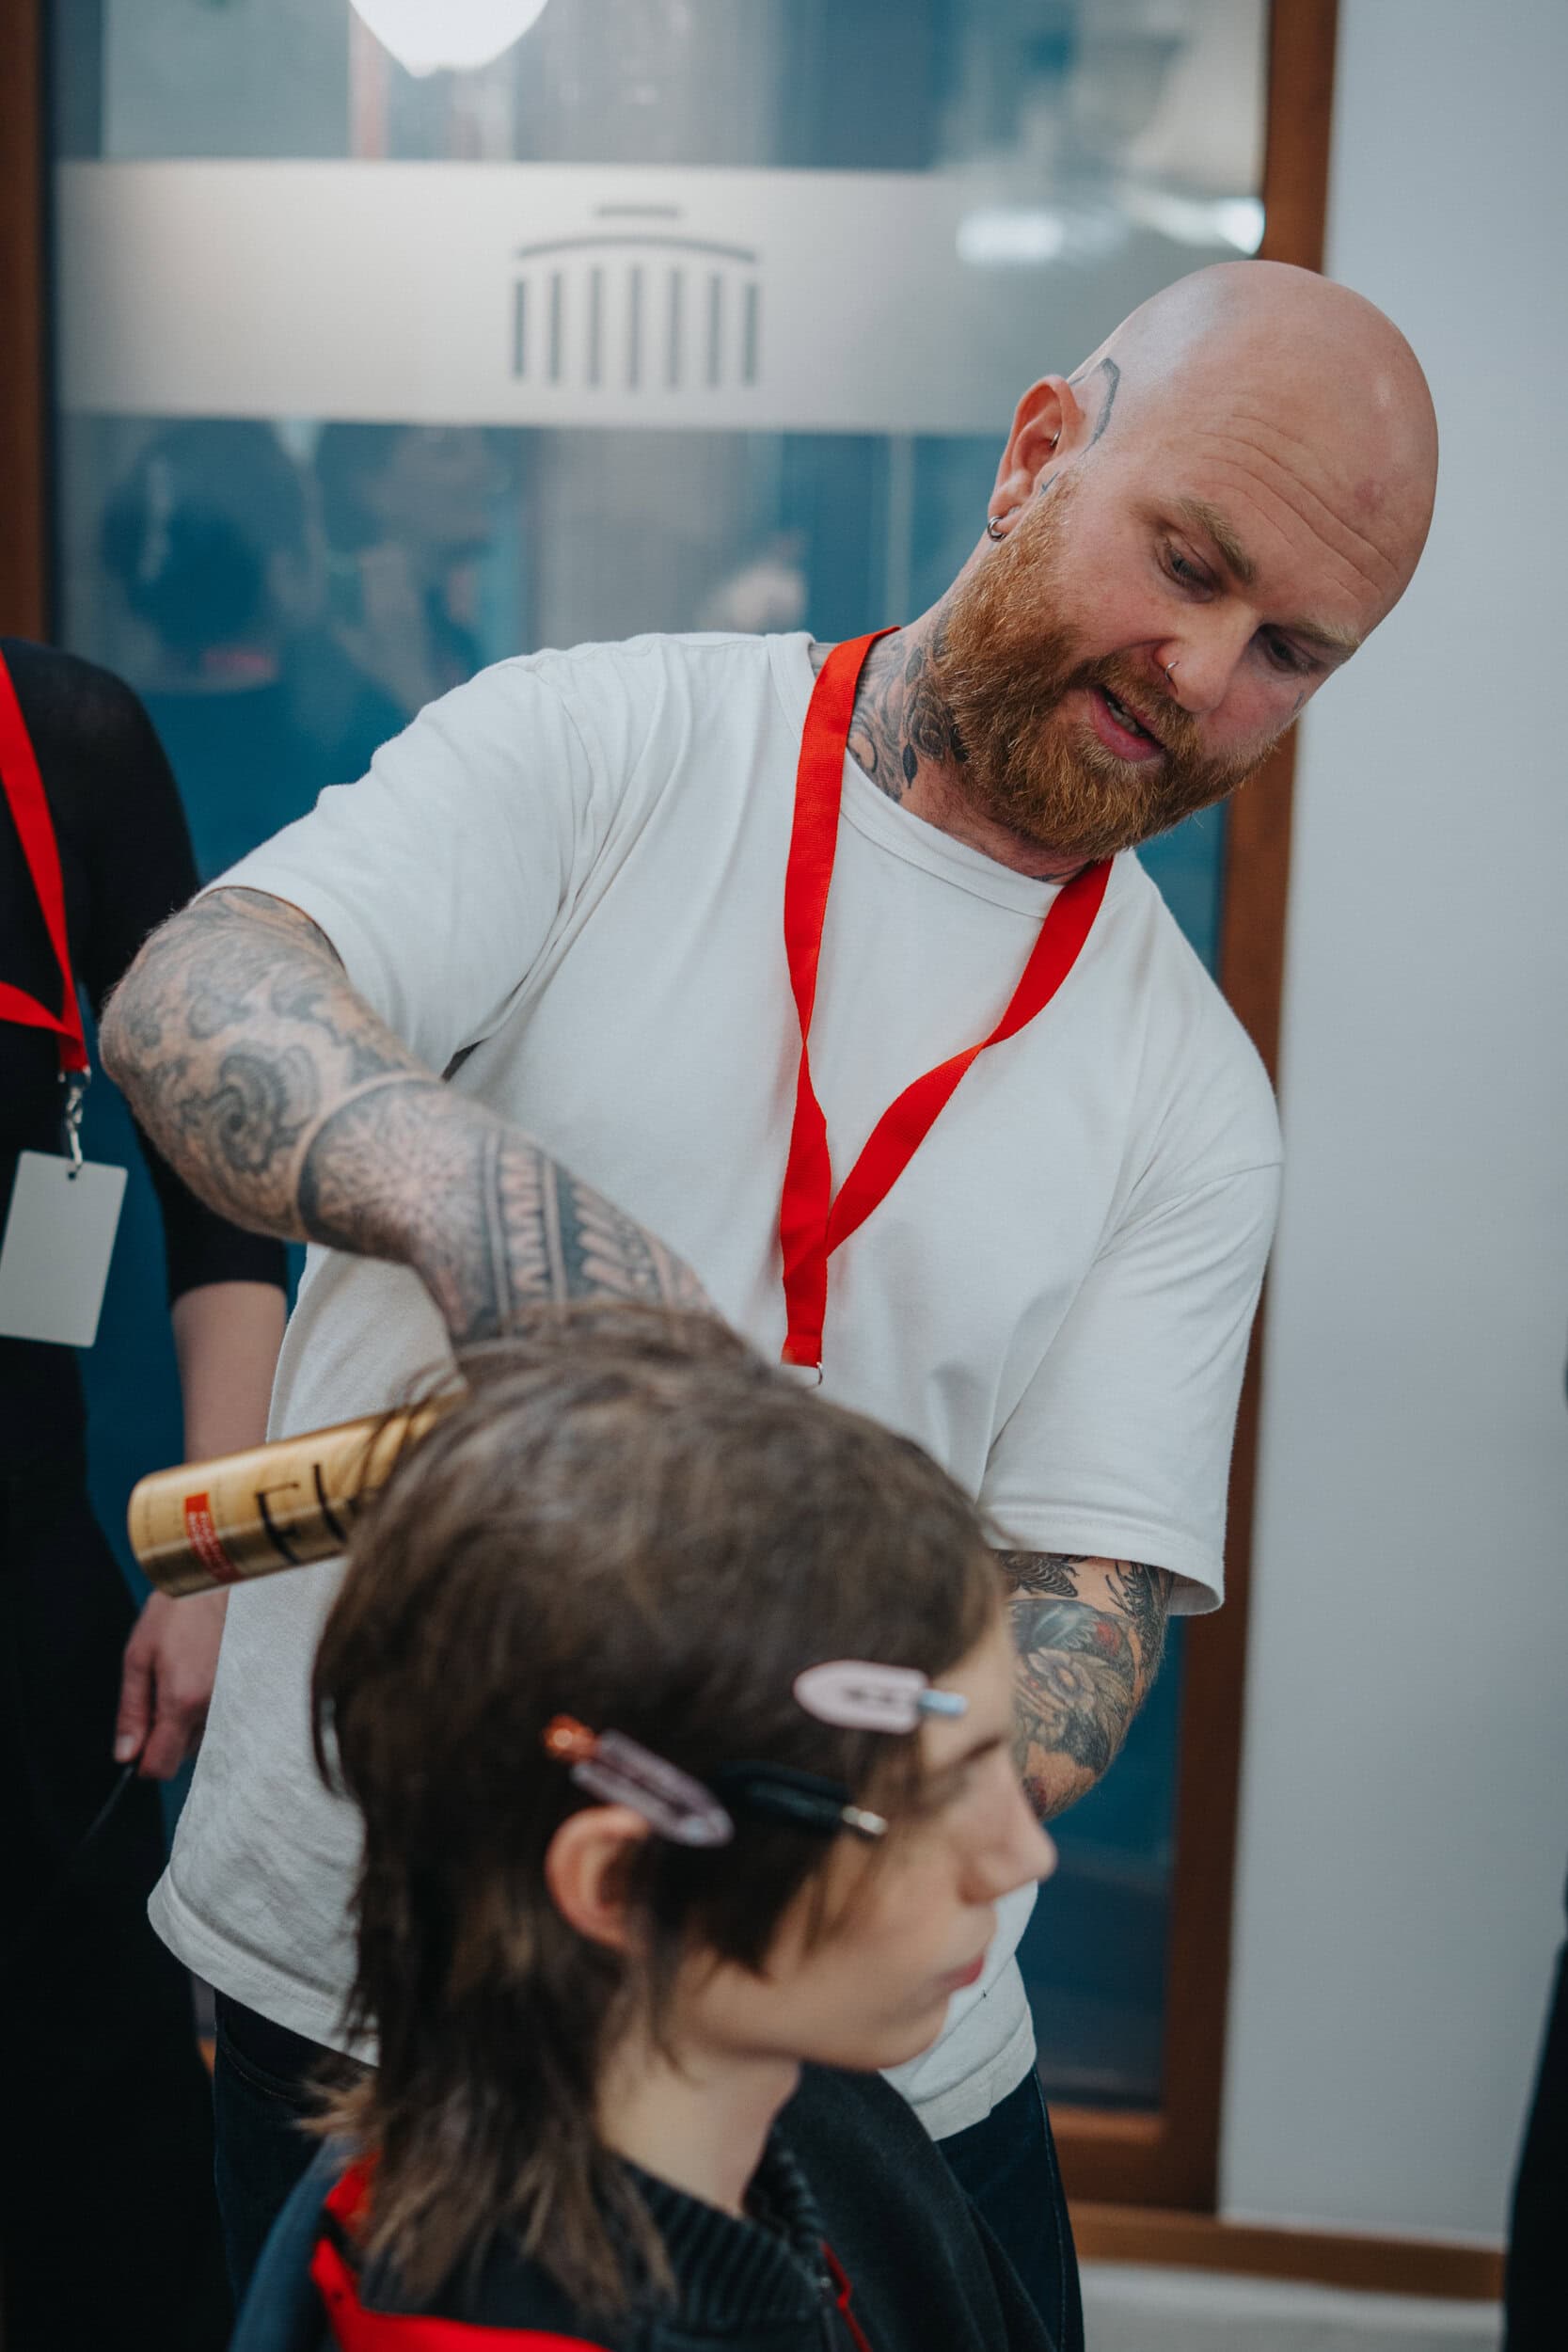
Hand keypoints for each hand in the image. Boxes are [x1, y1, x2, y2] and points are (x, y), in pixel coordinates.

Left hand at [114, 1588, 229, 1778]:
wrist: (218, 1581)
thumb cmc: (176, 1612)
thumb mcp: (138, 1657)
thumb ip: (132, 1711)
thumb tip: (125, 1754)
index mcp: (182, 1701)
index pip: (162, 1765)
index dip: (143, 1762)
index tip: (135, 1745)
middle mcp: (213, 1709)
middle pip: (181, 1754)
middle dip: (163, 1737)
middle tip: (157, 1695)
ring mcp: (234, 1701)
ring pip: (202, 1738)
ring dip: (185, 1723)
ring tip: (180, 1679)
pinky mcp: (246, 1692)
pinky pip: (220, 1719)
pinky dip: (205, 1709)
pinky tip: (200, 1676)